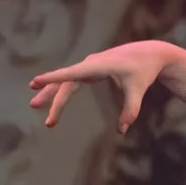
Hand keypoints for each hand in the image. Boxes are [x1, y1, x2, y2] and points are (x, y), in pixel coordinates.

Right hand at [28, 40, 173, 133]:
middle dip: (52, 97)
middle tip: (38, 111)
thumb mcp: (138, 90)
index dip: (53, 78)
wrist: (149, 54)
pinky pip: (73, 79)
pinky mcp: (92, 69)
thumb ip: (130, 110)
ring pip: (66, 80)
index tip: (35, 81)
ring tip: (35, 104)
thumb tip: (122, 130)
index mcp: (98, 66)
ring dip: (51, 92)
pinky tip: (52, 98)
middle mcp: (90, 64)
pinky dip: (62, 88)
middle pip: (66, 81)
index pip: (71, 74)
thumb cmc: (143, 71)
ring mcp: (90, 66)